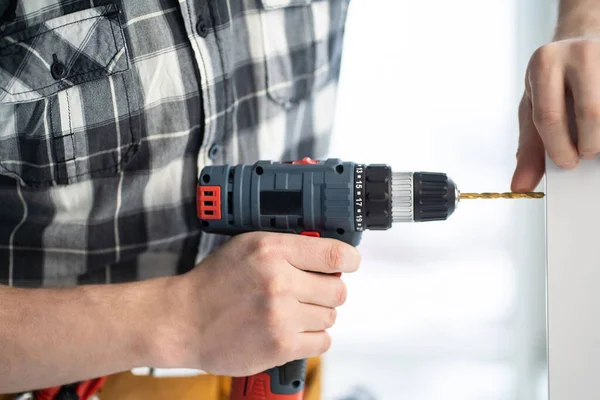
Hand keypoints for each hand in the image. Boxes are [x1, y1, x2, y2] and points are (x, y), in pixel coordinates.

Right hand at [161, 232, 360, 375]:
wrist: (182, 321)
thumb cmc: (214, 283)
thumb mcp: (247, 246)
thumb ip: (287, 247)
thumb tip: (329, 253)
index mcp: (272, 250)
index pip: (335, 253)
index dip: (349, 259)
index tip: (349, 263)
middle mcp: (278, 280)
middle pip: (338, 289)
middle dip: (327, 291)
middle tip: (308, 292)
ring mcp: (280, 315)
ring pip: (331, 316)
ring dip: (317, 316)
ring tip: (291, 313)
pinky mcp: (280, 346)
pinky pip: (322, 342)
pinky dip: (311, 339)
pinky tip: (291, 331)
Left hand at [512, 37, 599, 191]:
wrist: (581, 47)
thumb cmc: (554, 84)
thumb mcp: (533, 109)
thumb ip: (529, 148)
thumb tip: (520, 186)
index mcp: (544, 63)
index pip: (549, 115)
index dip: (558, 147)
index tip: (567, 163)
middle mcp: (578, 53)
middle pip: (592, 111)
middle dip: (590, 143)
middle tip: (586, 154)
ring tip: (595, 141)